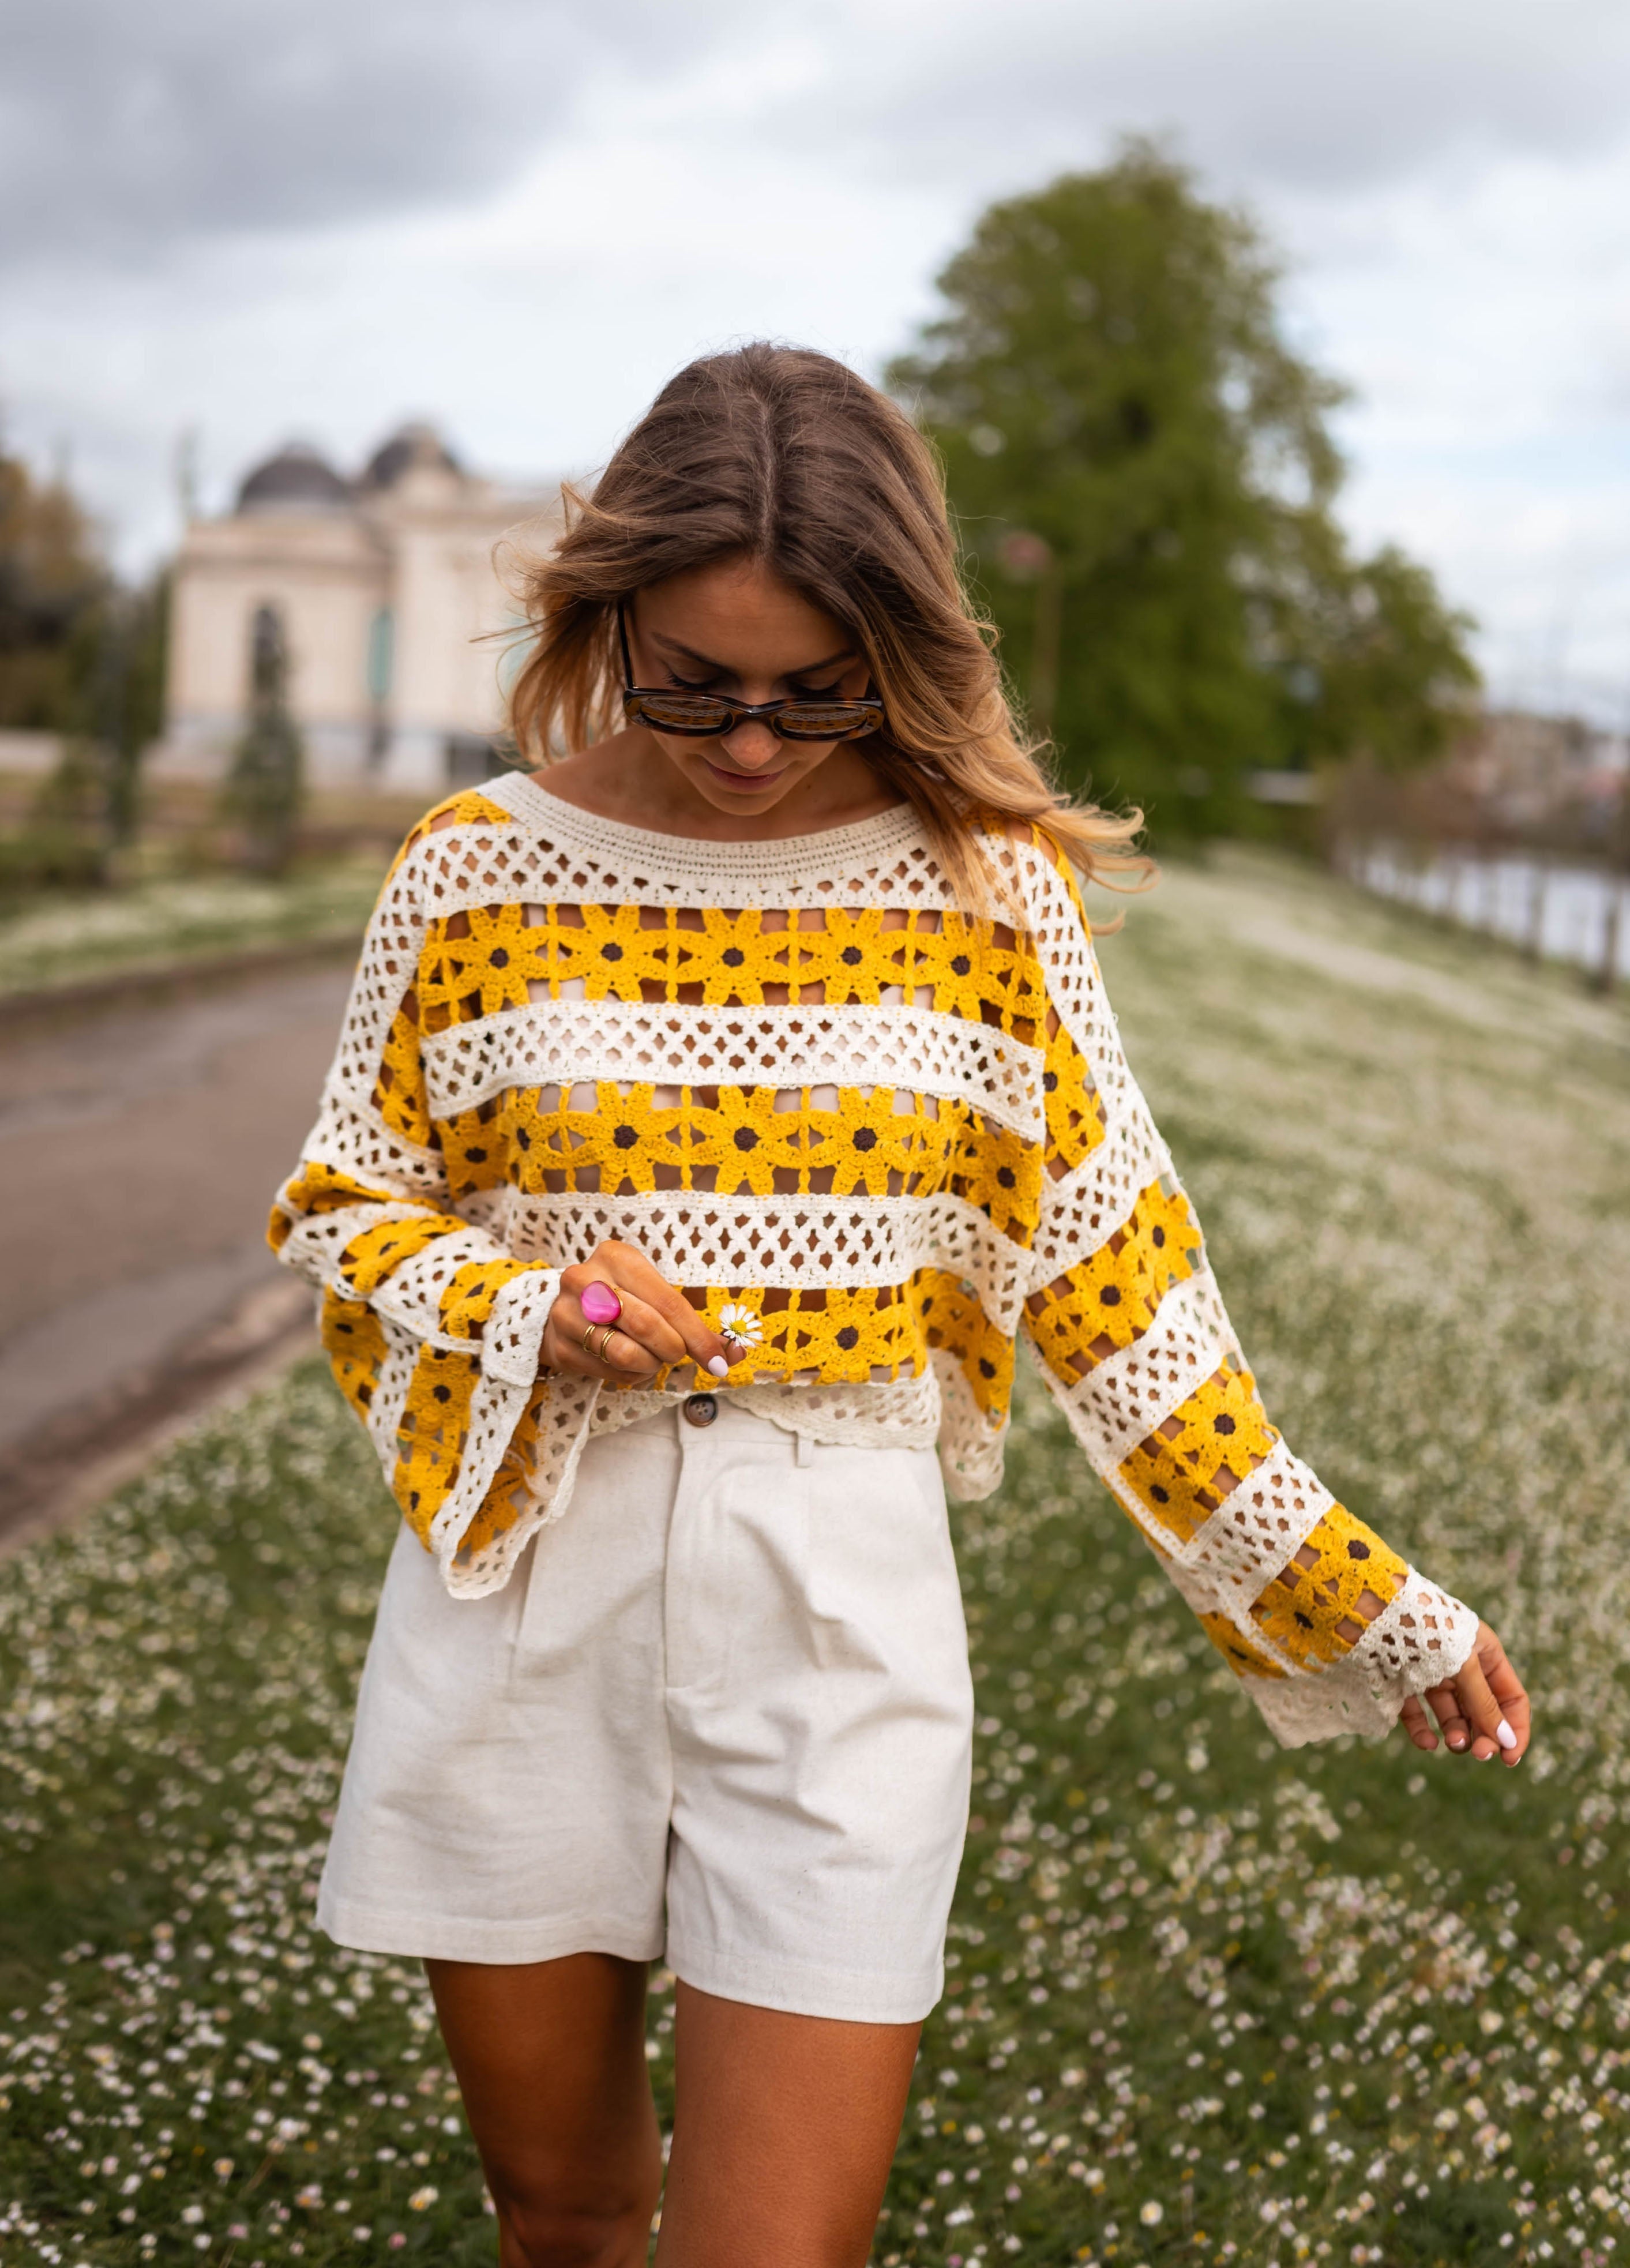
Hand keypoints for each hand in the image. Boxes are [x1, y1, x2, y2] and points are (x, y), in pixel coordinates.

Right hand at [541, 1240, 740, 1385]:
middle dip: (672, 1349)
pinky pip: (608, 1373)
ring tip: (649, 1358)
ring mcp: (566, 1313)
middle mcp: (586, 1279)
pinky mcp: (558, 1346)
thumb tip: (736, 1353)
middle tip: (676, 1355)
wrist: (563, 1312)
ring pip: (625, 1354)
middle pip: (646, 1325)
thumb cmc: (623, 1302)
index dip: (698, 1337)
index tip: (720, 1362)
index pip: (669, 1302)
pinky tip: (626, 1365)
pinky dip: (629, 1376)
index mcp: (617, 1256)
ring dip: (649, 1365)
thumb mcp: (655, 1297)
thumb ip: (695, 1325)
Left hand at [1398, 1619, 1529, 1766]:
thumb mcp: (1462, 1663)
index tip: (1509, 1759)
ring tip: (1453, 1744)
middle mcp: (1460, 1665)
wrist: (1371, 1608)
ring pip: (1451, 1715)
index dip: (1515, 1728)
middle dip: (1484, 1735)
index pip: (1511, 1698)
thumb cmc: (1425, 1627)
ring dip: (1457, 1734)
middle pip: (1482, 1711)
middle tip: (1478, 1754)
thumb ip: (1484, 1703)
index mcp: (1484, 1653)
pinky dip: (1423, 1731)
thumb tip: (1506, 1740)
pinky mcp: (1402, 1683)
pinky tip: (1428, 1744)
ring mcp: (1431, 1674)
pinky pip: (1418, 1714)